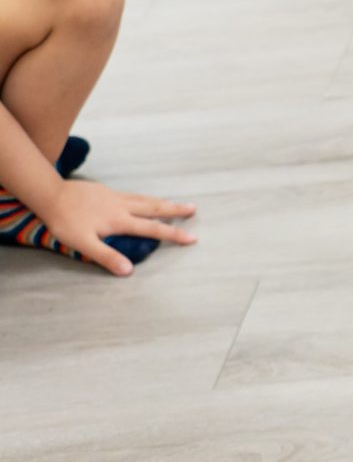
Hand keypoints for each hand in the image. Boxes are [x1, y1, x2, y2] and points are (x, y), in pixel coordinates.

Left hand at [33, 178, 197, 275]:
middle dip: (175, 210)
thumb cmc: (66, 221)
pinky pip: (133, 194)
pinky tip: (143, 198)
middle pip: (154, 208)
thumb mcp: (83, 243)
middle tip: (194, 209)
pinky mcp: (106, 191)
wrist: (51, 194)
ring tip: (176, 204)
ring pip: (145, 199)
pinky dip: (145, 197)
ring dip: (163, 202)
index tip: (192, 238)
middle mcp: (122, 207)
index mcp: (120, 221)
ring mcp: (115, 196)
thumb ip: (106, 256)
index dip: (173, 235)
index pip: (152, 229)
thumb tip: (128, 270)